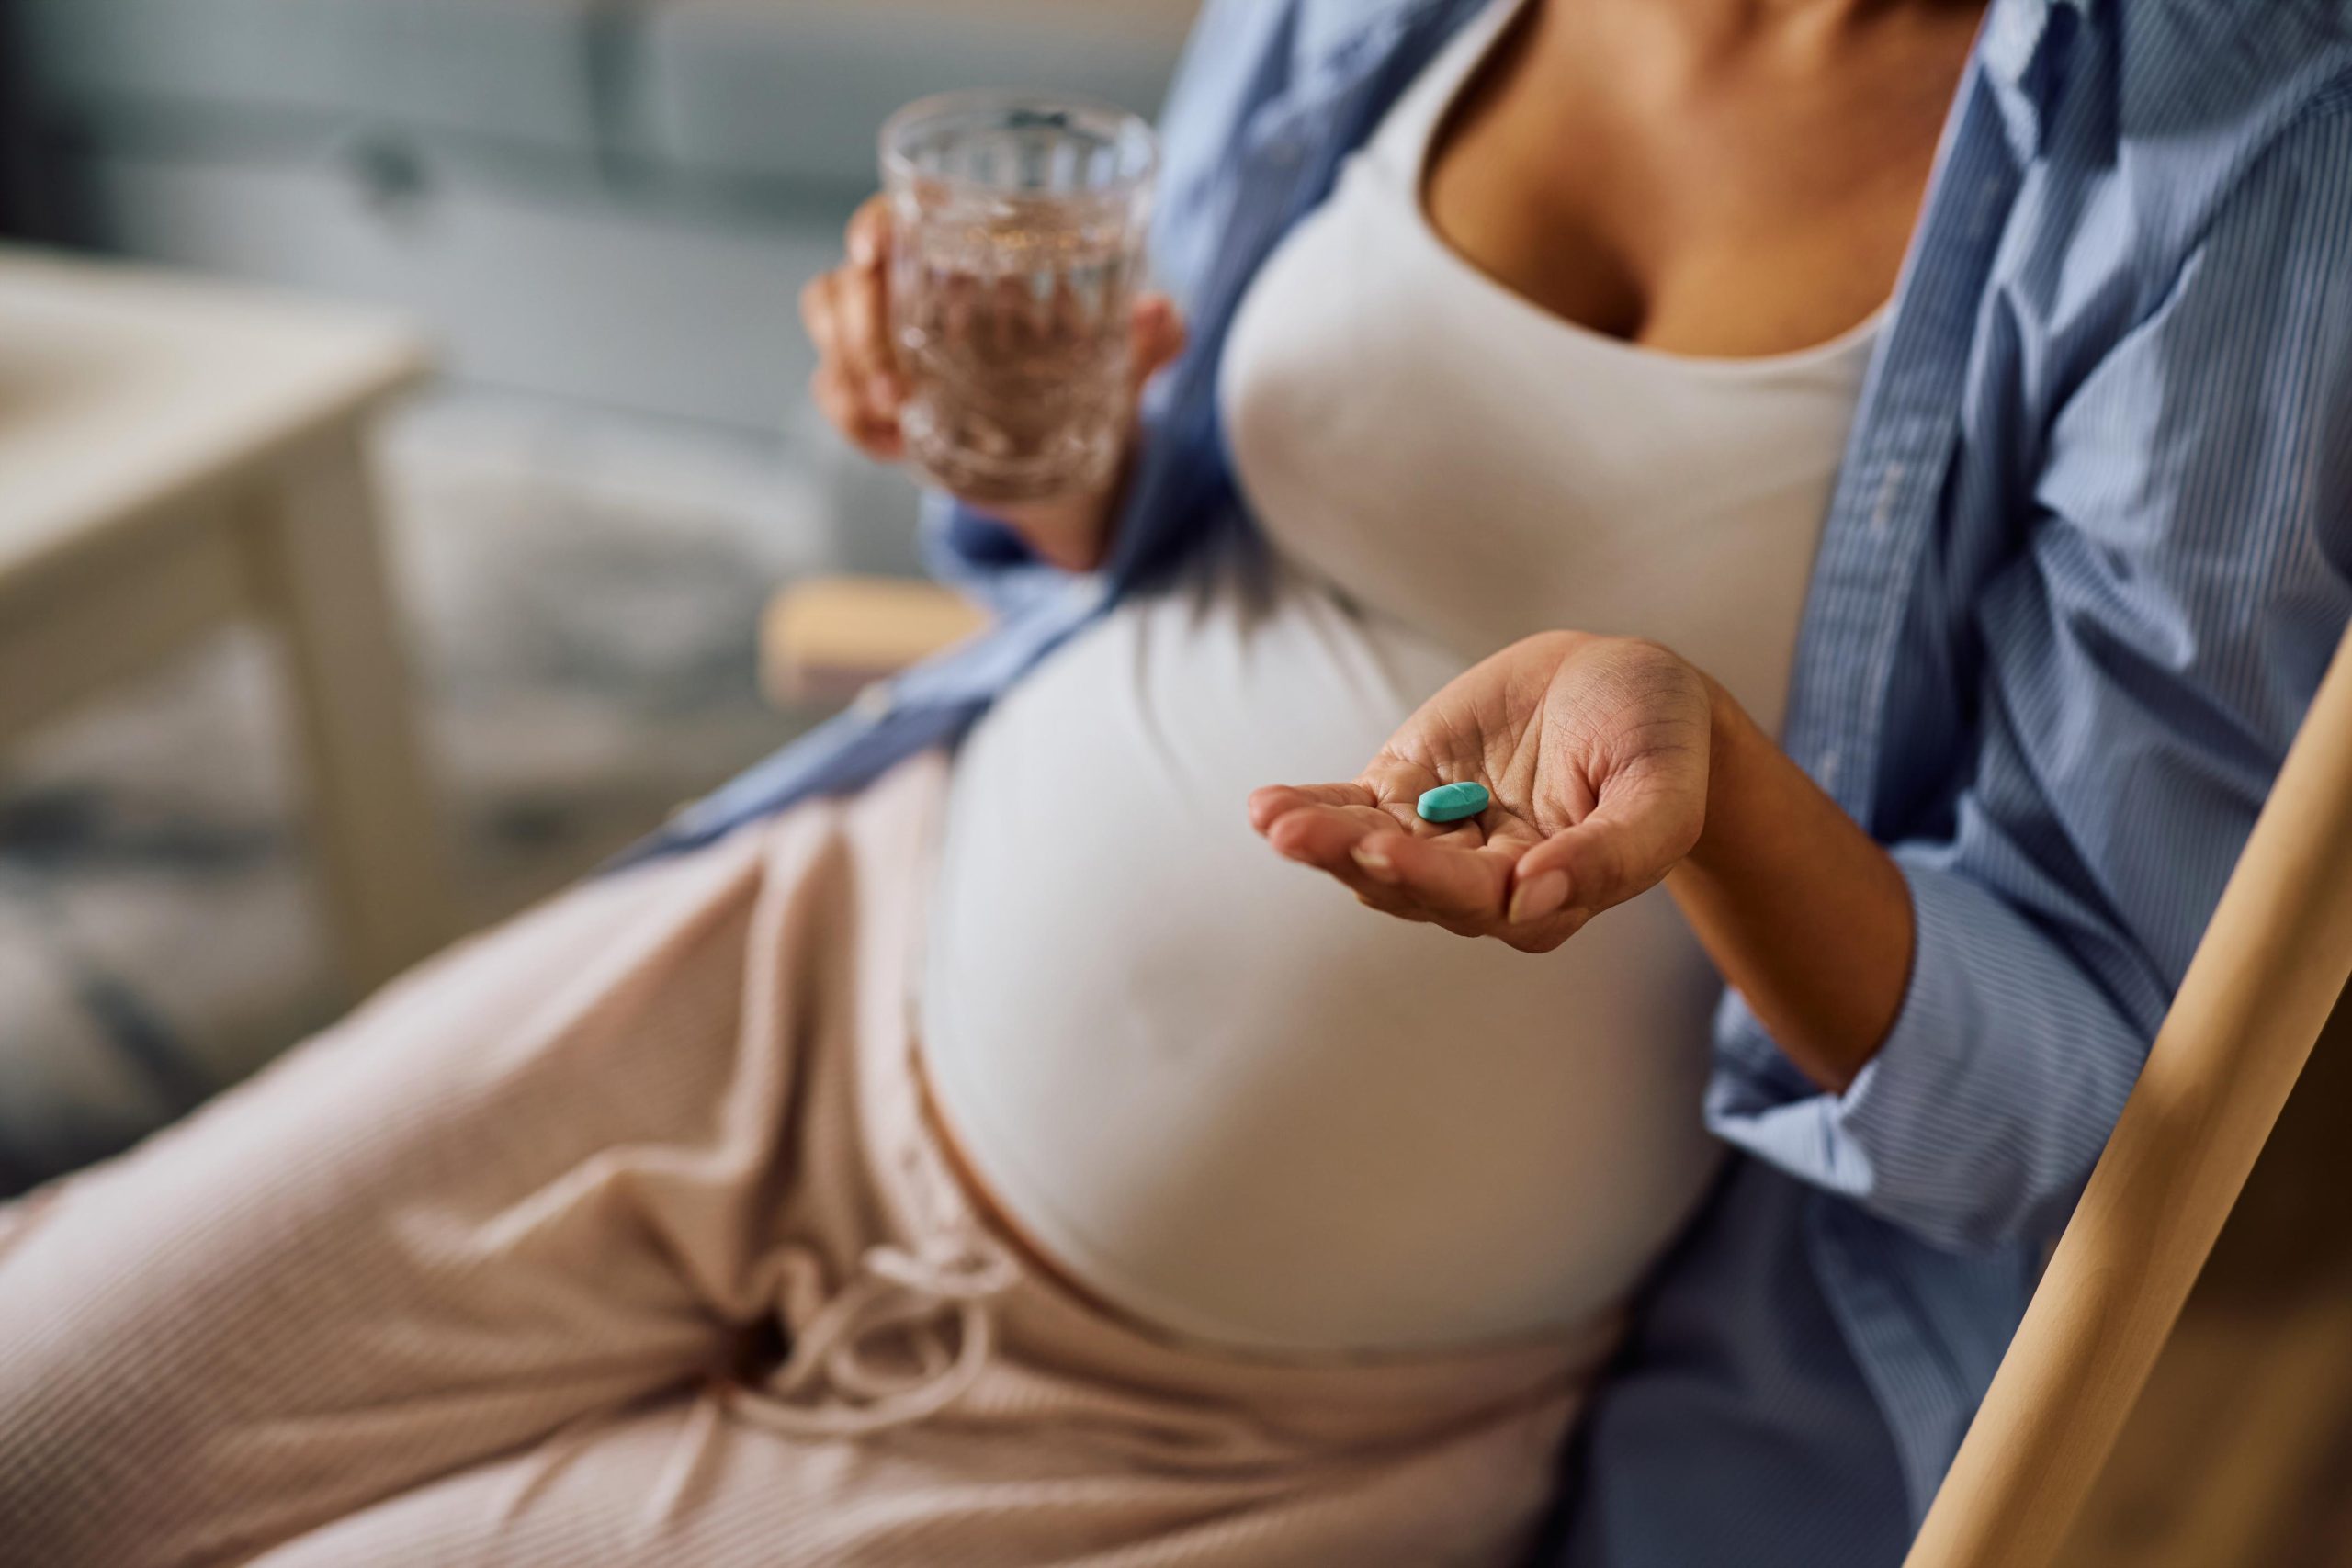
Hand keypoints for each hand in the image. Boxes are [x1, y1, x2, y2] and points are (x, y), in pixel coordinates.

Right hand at [798, 194, 1185, 571]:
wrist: (1070, 466)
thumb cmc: (1089, 386)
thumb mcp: (1124, 364)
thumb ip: (1149, 339)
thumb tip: (1163, 314)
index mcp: (965, 261)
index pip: (898, 219)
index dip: (875, 226)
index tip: (876, 249)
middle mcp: (914, 292)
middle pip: (845, 279)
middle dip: (857, 329)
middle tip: (900, 388)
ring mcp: (885, 343)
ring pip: (826, 324)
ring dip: (848, 372)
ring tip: (897, 416)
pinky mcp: (875, 395)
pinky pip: (831, 391)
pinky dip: (851, 420)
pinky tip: (894, 447)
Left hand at [1248, 633, 1716, 952]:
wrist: (1625, 685)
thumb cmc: (1658, 742)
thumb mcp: (1661, 792)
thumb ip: (1613, 854)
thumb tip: (1532, 901)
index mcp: (1549, 898)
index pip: (1484, 901)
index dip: (1434, 878)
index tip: (1390, 849)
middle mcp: (1485, 883)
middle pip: (1411, 884)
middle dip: (1356, 859)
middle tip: (1302, 835)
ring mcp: (1437, 838)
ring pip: (1370, 855)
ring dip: (1321, 841)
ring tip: (1275, 820)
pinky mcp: (1405, 792)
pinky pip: (1350, 810)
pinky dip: (1310, 809)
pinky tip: (1267, 809)